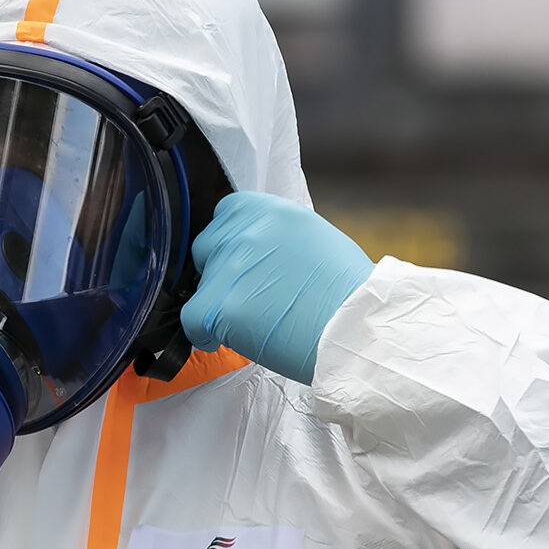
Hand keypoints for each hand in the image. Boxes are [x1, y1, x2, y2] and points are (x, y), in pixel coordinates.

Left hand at [179, 192, 373, 384]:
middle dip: (220, 272)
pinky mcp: (219, 306)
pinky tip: (232, 338)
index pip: (225, 214)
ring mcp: (229, 268)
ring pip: (199, 287)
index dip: (230, 243)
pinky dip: (205, 334)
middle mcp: (245, 232)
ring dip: (218, 304)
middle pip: (205, 248)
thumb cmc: (345, 294)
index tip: (242, 263)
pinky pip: (192, 321)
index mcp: (269, 210)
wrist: (356, 331)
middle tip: (249, 295)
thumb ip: (274, 237)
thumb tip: (252, 248)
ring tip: (255, 320)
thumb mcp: (312, 239)